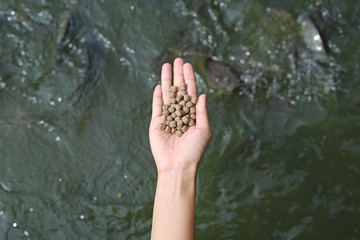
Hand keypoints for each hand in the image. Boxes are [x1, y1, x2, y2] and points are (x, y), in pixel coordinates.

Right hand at [149, 58, 211, 174]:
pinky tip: (159, 84)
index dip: (190, 79)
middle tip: (178, 60)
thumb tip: (204, 95)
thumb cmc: (194, 150)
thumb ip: (202, 112)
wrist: (178, 165)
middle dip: (178, 75)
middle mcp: (180, 114)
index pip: (191, 93)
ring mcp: (168, 117)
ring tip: (167, 65)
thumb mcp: (204, 130)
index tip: (188, 66)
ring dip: (167, 80)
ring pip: (167, 94)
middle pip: (179, 90)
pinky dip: (158, 96)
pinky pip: (157, 106)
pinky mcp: (157, 123)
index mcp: (192, 115)